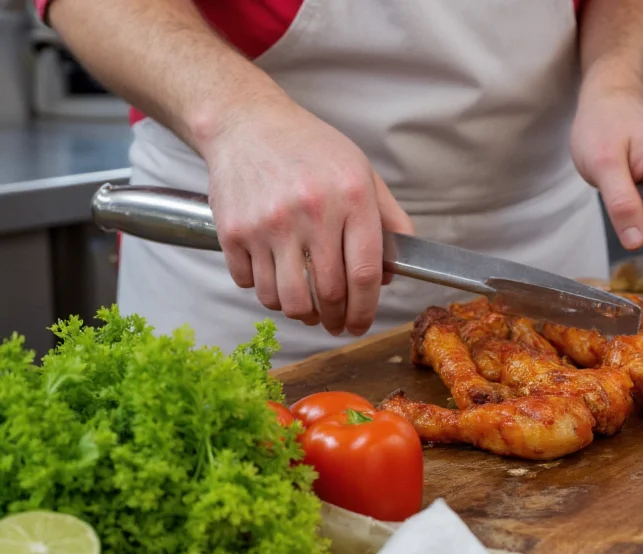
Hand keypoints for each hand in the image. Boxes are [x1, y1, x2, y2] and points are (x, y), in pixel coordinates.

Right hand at [200, 94, 414, 335]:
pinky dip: (265, 291)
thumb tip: (393, 270)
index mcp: (350, 197)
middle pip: (328, 295)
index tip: (361, 324)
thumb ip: (388, 219)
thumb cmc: (310, 148)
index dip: (365, 310)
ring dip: (300, 313)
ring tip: (307, 306)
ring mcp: (267, 224)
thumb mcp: (362, 171)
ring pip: (287, 300)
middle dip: (335, 320)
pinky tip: (275, 275)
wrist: (246, 123)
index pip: (364, 274)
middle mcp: (310, 212)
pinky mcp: (233, 232)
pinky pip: (251, 286)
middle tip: (336, 324)